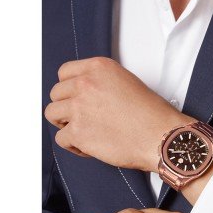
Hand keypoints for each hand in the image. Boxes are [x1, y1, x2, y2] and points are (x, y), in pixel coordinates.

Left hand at [45, 57, 192, 171]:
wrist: (160, 134)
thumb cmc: (151, 112)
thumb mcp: (126, 81)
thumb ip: (101, 82)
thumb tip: (84, 93)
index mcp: (99, 67)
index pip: (64, 71)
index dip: (68, 86)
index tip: (73, 94)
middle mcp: (86, 84)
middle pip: (56, 93)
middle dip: (66, 105)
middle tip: (81, 115)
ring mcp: (79, 107)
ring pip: (52, 114)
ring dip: (65, 123)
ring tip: (83, 129)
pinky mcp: (78, 132)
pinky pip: (61, 139)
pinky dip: (73, 144)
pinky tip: (89, 144)